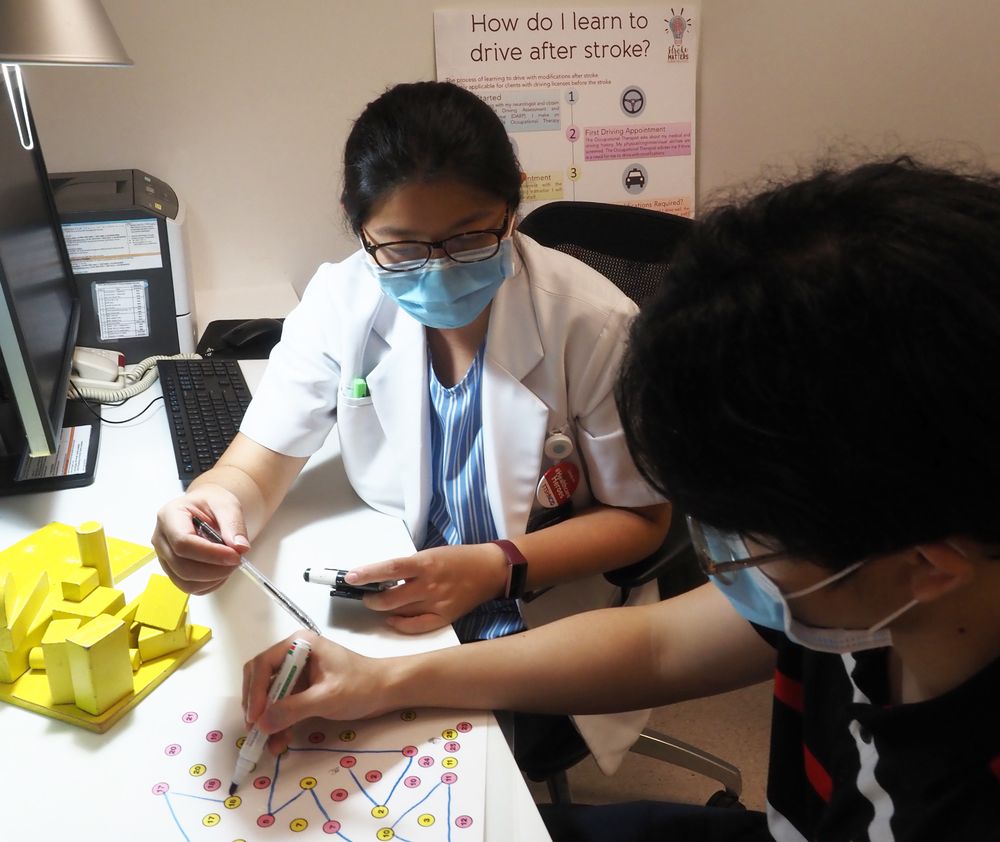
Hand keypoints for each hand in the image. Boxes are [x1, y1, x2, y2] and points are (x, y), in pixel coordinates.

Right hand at [151, 484, 250, 593]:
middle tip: (237, 560)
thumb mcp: (227, 504)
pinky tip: (221, 570)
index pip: (182, 542)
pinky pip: (190, 588)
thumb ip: (234, 524)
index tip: (235, 555)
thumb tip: (240, 548)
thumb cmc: (212, 504)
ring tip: (230, 563)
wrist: (207, 510)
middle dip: (214, 570)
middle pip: (182, 566)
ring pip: (185, 582)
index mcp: (169, 516)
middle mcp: (161, 539)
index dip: (211, 554)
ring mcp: (164, 558)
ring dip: (214, 579)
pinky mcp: (173, 571)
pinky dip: (211, 584)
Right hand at [242, 632, 387, 754]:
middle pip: (261, 679)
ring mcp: (298, 671)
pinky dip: (279, 722)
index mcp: (299, 644)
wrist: (386, 691)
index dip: (255, 692)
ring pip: (270, 695)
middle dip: (257, 707)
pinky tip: (280, 742)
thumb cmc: (360, 686)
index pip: (263, 664)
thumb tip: (262, 724)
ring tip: (269, 744)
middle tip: (256, 731)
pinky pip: (282, 705)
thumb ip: (294, 709)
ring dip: (267, 719)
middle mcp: (294, 654)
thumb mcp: (327, 697)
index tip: (255, 718)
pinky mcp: (303, 688)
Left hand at [345, 543, 507, 633]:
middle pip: (391, 598)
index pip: (389, 569)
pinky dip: (401, 624)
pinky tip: (393, 620)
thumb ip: (409, 567)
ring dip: (384, 610)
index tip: (351, 577)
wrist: (489, 569)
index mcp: (425, 563)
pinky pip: (417, 626)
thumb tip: (383, 578)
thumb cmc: (458, 558)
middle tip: (365, 596)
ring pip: (401, 613)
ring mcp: (437, 603)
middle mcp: (430, 584)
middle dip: (371, 599)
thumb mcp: (431, 554)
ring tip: (379, 604)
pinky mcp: (445, 616)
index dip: (368, 574)